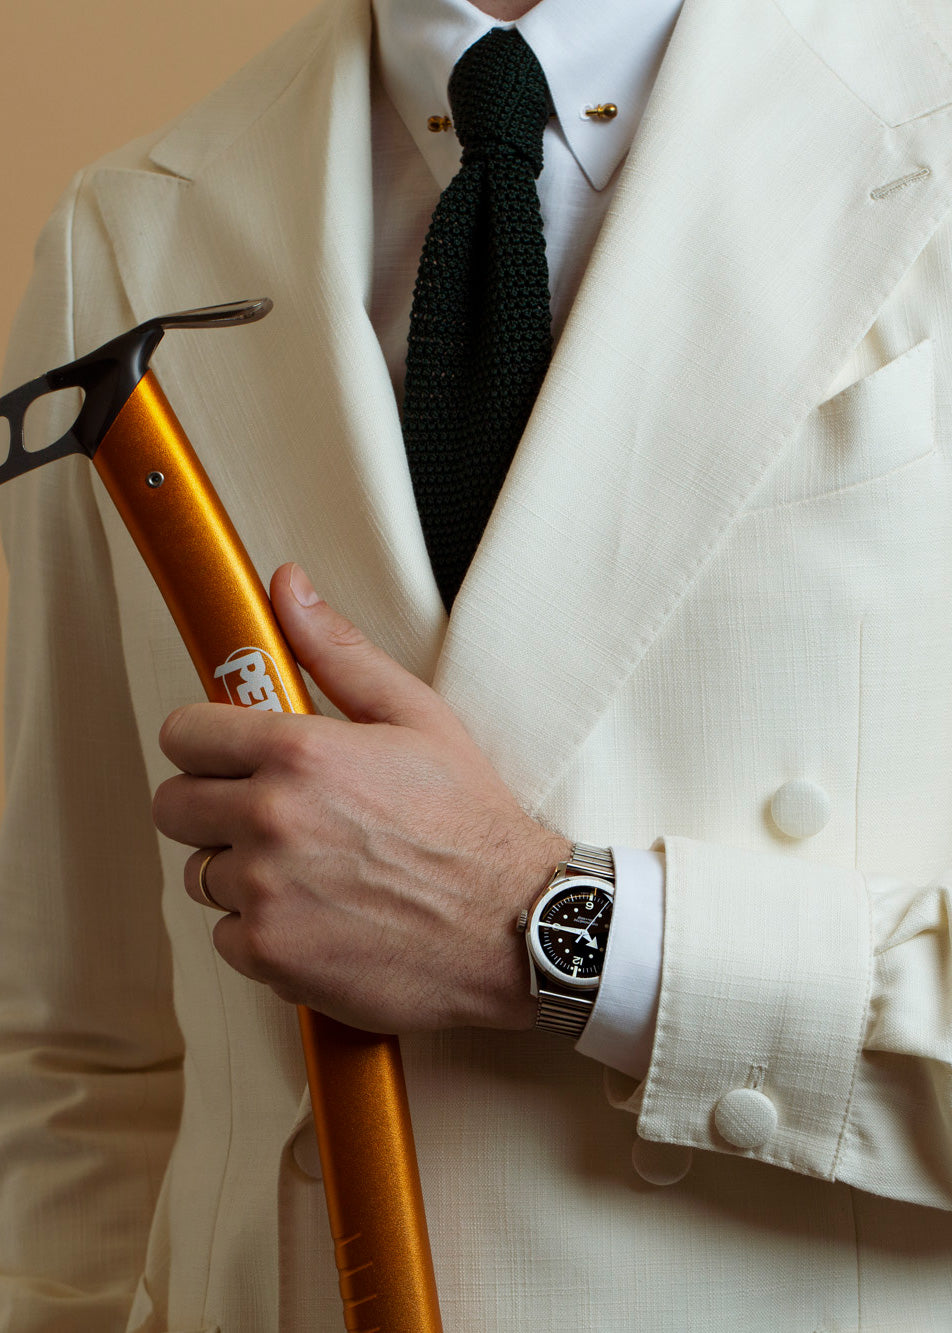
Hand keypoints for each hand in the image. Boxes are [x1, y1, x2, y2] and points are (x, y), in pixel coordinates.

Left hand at [152, 563, 570, 1033]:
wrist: (513, 924)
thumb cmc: (471, 823)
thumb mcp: (416, 716)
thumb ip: (338, 651)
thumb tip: (287, 590)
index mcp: (298, 752)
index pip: (183, 735)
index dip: (206, 744)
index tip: (228, 757)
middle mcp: (271, 819)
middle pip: (174, 806)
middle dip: (212, 806)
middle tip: (267, 813)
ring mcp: (266, 891)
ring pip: (202, 875)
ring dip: (240, 872)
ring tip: (308, 868)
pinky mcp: (271, 954)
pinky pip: (226, 937)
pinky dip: (263, 931)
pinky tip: (316, 916)